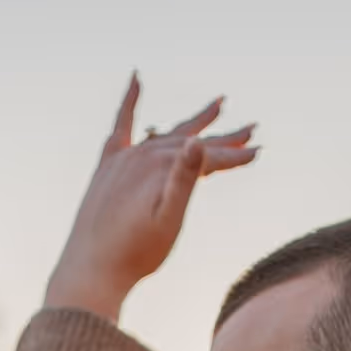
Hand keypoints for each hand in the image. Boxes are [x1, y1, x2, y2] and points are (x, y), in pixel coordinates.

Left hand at [43, 74, 257, 322]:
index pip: (207, 156)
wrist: (92, 272)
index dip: (234, 157)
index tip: (258, 154)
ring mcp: (123, 159)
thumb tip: (198, 142)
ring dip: (192, 124)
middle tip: (251, 129)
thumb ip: (184, 180)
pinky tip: (136, 79)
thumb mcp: (168, 221)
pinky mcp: (107, 168)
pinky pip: (121, 125)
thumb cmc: (135, 254)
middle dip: (223, 137)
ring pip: (165, 134)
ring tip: (217, 108)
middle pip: (190, 141)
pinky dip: (129, 102)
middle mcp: (142, 156)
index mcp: (161, 167)